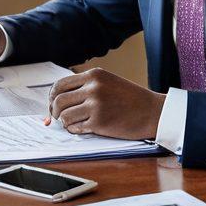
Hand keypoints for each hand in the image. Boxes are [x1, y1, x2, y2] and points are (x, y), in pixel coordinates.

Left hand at [46, 68, 165, 139]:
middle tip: (59, 118)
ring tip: (75, 123)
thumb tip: (56, 101)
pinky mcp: (100, 121)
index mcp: (93, 75)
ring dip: (66, 122)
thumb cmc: (129, 99)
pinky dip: (75, 130)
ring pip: (64, 116)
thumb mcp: (107, 82)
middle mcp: (93, 87)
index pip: (60, 84)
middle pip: (58, 100)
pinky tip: (84, 128)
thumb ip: (85, 87)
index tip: (54, 105)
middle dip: (55, 112)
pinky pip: (76, 128)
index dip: (52, 97)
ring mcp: (96, 104)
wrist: (153, 111)